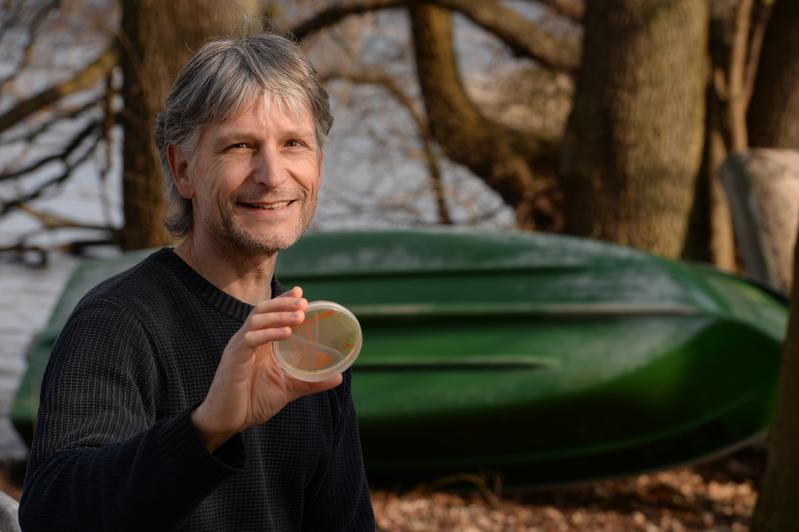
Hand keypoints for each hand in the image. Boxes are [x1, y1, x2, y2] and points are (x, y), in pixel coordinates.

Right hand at [191, 286, 342, 450]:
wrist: (227, 421)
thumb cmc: (252, 402)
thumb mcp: (287, 389)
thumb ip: (310, 381)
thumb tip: (338, 377)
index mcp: (258, 343)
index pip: (269, 313)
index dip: (283, 301)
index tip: (301, 293)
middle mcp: (247, 340)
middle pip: (263, 310)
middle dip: (283, 303)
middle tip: (303, 301)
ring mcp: (239, 348)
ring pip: (257, 320)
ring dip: (279, 315)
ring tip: (299, 316)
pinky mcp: (234, 359)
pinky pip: (250, 339)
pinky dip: (269, 333)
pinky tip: (286, 333)